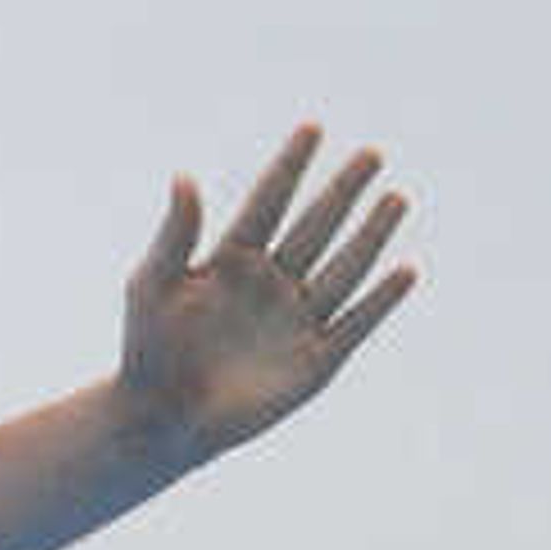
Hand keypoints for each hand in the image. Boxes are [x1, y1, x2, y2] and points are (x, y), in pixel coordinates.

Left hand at [121, 126, 414, 457]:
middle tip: (371, 155)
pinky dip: (379, 302)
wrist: (157, 421)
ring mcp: (294, 321)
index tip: (312, 128)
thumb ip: (174, 234)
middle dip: (343, 191)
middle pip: (315, 226)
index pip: (270, 201)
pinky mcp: (312, 364)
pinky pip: (354, 326)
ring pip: (343, 269)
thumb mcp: (152, 286)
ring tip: (395, 199)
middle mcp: (271, 283)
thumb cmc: (146, 351)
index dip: (290, 165)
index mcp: (233, 258)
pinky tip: (405, 271)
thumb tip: (184, 176)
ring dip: (370, 235)